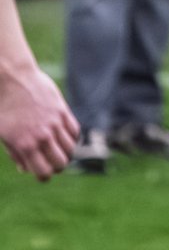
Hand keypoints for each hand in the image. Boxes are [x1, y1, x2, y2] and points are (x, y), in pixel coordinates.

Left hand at [0, 63, 78, 180]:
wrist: (12, 80)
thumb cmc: (3, 109)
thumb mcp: (4, 136)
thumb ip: (16, 154)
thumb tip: (25, 169)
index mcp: (25, 146)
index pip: (43, 172)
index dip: (44, 176)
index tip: (42, 172)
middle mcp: (42, 136)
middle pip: (61, 162)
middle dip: (57, 166)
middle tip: (52, 162)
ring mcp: (54, 123)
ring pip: (71, 147)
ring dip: (66, 152)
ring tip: (59, 149)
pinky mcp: (62, 110)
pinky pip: (74, 130)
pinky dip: (72, 137)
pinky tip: (65, 136)